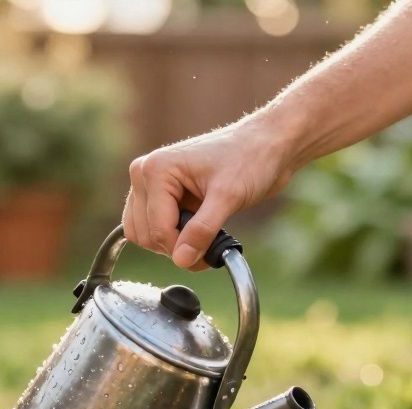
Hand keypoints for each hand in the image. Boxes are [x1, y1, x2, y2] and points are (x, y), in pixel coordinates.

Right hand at [123, 117, 297, 269]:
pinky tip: (198, 234)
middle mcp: (146, 174)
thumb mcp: (228, 197)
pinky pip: (154, 227)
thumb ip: (202, 230)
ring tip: (206, 239)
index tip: (208, 257)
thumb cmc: (250, 159)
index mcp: (156, 169)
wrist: (267, 145)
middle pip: (145, 234)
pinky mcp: (162, 194)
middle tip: (210, 247)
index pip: (157, 229)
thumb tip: (181, 260)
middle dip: (176, 248)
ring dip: (173, 245)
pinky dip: (173, 238)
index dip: (182, 249)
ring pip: (144, 234)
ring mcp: (151, 185)